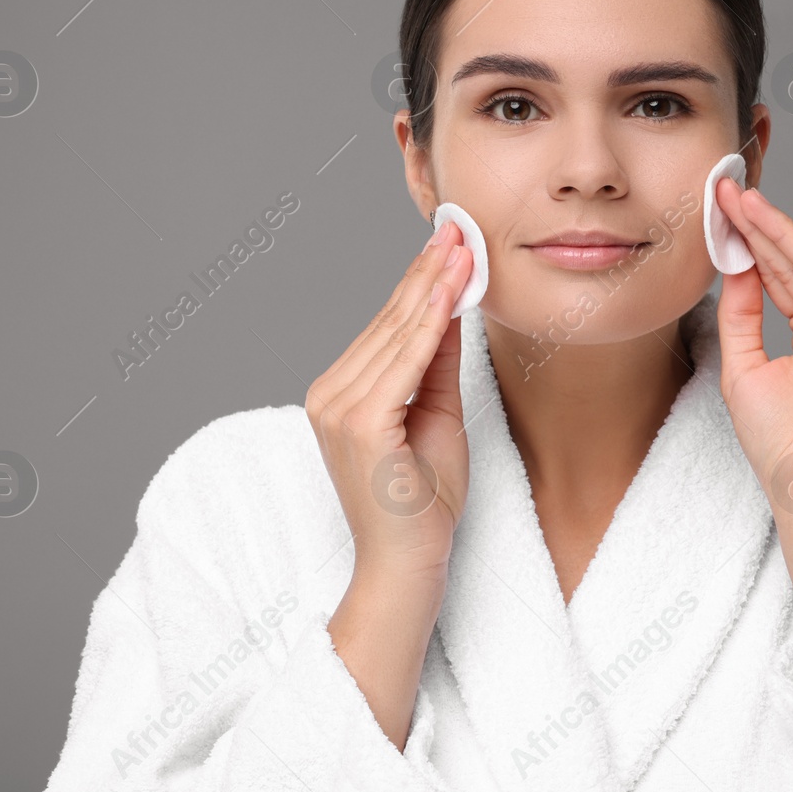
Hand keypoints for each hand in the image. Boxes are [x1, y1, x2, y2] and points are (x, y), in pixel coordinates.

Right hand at [305, 219, 475, 579]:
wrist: (408, 564)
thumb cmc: (422, 503)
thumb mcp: (436, 416)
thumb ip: (436, 365)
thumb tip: (450, 309)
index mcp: (340, 393)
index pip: (388, 325)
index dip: (421, 280)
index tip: (451, 242)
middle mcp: (329, 394)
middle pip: (390, 320)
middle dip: (429, 271)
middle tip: (459, 226)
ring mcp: (338, 407)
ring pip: (397, 333)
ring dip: (433, 285)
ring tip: (463, 246)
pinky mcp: (359, 423)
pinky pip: (404, 361)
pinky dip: (429, 323)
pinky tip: (450, 292)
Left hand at [711, 177, 792, 534]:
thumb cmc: (779, 445)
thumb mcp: (742, 368)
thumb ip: (741, 316)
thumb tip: (735, 266)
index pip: (777, 276)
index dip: (749, 241)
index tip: (720, 208)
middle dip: (763, 227)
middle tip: (732, 191)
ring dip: (786, 234)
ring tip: (754, 202)